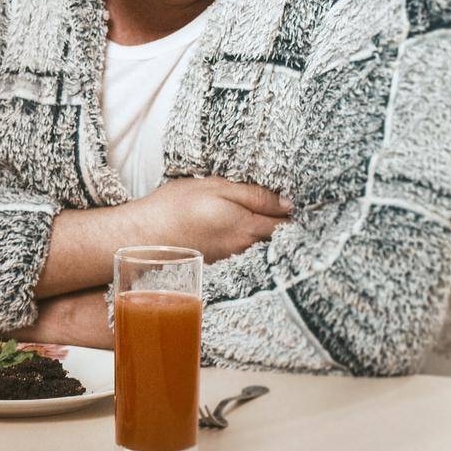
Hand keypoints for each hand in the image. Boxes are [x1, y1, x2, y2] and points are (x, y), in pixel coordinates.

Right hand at [136, 177, 292, 263]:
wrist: (143, 237)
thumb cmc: (175, 207)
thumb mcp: (215, 188)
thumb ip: (254, 195)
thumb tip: (288, 203)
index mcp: (248, 227)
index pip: (289, 224)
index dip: (300, 212)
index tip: (307, 201)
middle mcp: (246, 248)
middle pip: (280, 238)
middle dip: (290, 224)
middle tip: (296, 207)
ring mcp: (234, 258)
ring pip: (264, 245)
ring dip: (271, 232)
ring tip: (271, 214)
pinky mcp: (221, 262)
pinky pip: (247, 251)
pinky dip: (252, 241)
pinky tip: (245, 228)